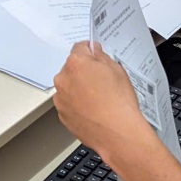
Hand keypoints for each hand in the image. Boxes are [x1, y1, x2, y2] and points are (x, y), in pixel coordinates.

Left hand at [53, 42, 149, 158]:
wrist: (117, 133)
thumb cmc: (119, 103)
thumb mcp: (117, 70)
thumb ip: (101, 56)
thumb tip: (95, 52)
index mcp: (76, 63)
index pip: (80, 47)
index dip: (90, 51)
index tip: (95, 56)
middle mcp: (63, 79)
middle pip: (72, 67)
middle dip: (84, 71)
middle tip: (101, 81)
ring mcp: (61, 99)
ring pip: (69, 86)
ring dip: (79, 88)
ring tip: (98, 98)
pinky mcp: (62, 115)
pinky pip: (68, 103)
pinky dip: (77, 104)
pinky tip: (93, 109)